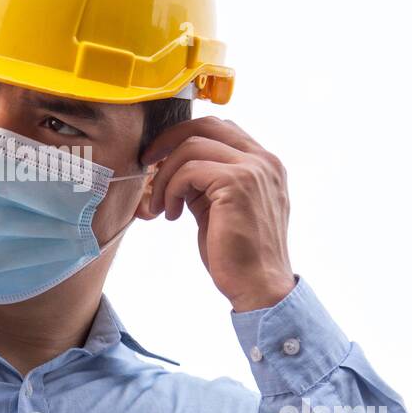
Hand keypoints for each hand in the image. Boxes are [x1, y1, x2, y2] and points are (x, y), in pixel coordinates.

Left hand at [140, 117, 294, 311]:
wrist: (259, 287)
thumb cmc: (238, 255)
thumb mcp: (222, 207)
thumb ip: (207, 182)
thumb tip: (172, 167)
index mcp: (264, 163)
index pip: (220, 128)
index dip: (184, 136)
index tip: (160, 155)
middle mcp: (264, 160)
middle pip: (206, 125)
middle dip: (169, 140)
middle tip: (147, 161)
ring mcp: (254, 169)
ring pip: (191, 147)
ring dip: (165, 175)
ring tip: (160, 205)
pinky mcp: (238, 183)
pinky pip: (188, 171)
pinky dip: (170, 190)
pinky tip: (171, 214)